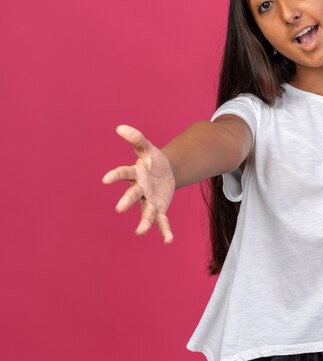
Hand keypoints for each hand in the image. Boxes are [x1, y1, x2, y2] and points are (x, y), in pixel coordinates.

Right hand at [102, 125, 175, 243]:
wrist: (166, 173)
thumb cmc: (153, 161)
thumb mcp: (148, 148)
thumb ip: (137, 139)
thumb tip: (120, 128)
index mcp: (135, 174)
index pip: (124, 173)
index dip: (116, 176)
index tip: (106, 179)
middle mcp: (140, 190)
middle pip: (133, 195)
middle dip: (127, 201)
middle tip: (119, 208)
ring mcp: (149, 201)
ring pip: (146, 213)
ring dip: (144, 222)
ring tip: (140, 232)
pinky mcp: (160, 209)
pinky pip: (162, 221)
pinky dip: (165, 231)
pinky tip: (168, 241)